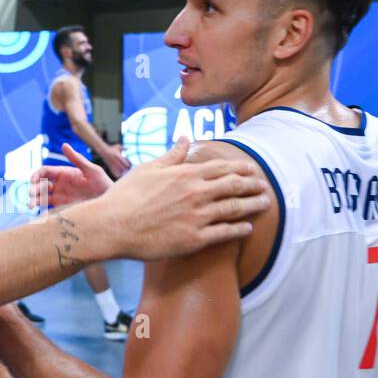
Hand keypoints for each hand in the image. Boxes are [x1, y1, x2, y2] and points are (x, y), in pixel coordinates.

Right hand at [31, 144, 112, 207]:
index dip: (36, 175)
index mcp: (64, 173)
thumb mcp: (91, 169)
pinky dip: (42, 209)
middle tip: (30, 194)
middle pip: (40, 184)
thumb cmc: (102, 182)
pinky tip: (39, 213)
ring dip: (34, 200)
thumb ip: (77, 159)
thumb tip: (64, 144)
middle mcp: (60, 184)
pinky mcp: (63, 207)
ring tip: (30, 206)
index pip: (44, 172)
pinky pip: (49, 208)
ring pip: (42, 196)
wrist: (108, 200)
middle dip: (33, 188)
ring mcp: (60, 195)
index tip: (33, 180)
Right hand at [80, 137, 269, 260]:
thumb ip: (171, 155)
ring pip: (235, 209)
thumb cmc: (126, 196)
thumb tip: (184, 138)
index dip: (241, 168)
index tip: (252, 169)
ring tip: (264, 203)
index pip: (222, 168)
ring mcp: (197, 217)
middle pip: (234, 186)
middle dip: (253, 185)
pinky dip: (240, 229)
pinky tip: (248, 228)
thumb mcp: (148, 168)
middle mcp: (195, 193)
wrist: (113, 226)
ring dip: (253, 205)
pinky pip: (224, 233)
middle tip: (264, 185)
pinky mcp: (194, 239)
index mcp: (185, 174)